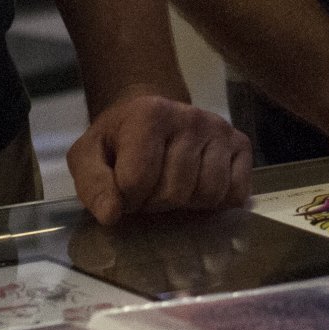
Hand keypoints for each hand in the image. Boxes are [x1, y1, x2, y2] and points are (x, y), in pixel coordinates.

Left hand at [66, 91, 252, 223]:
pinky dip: (217, 202)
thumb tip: (111, 215)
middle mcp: (190, 117)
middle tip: (148, 189)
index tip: (122, 189)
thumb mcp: (88, 156)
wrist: (149, 115)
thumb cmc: (118, 140)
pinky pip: (236, 193)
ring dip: (186, 205)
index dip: (125, 198)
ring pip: (208, 195)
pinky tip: (197, 189)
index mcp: (149, 114)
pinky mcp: (240, 143)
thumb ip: (92, 186)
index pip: (136, 181)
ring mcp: (219, 130)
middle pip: (174, 193)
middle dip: (155, 203)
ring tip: (171, 187)